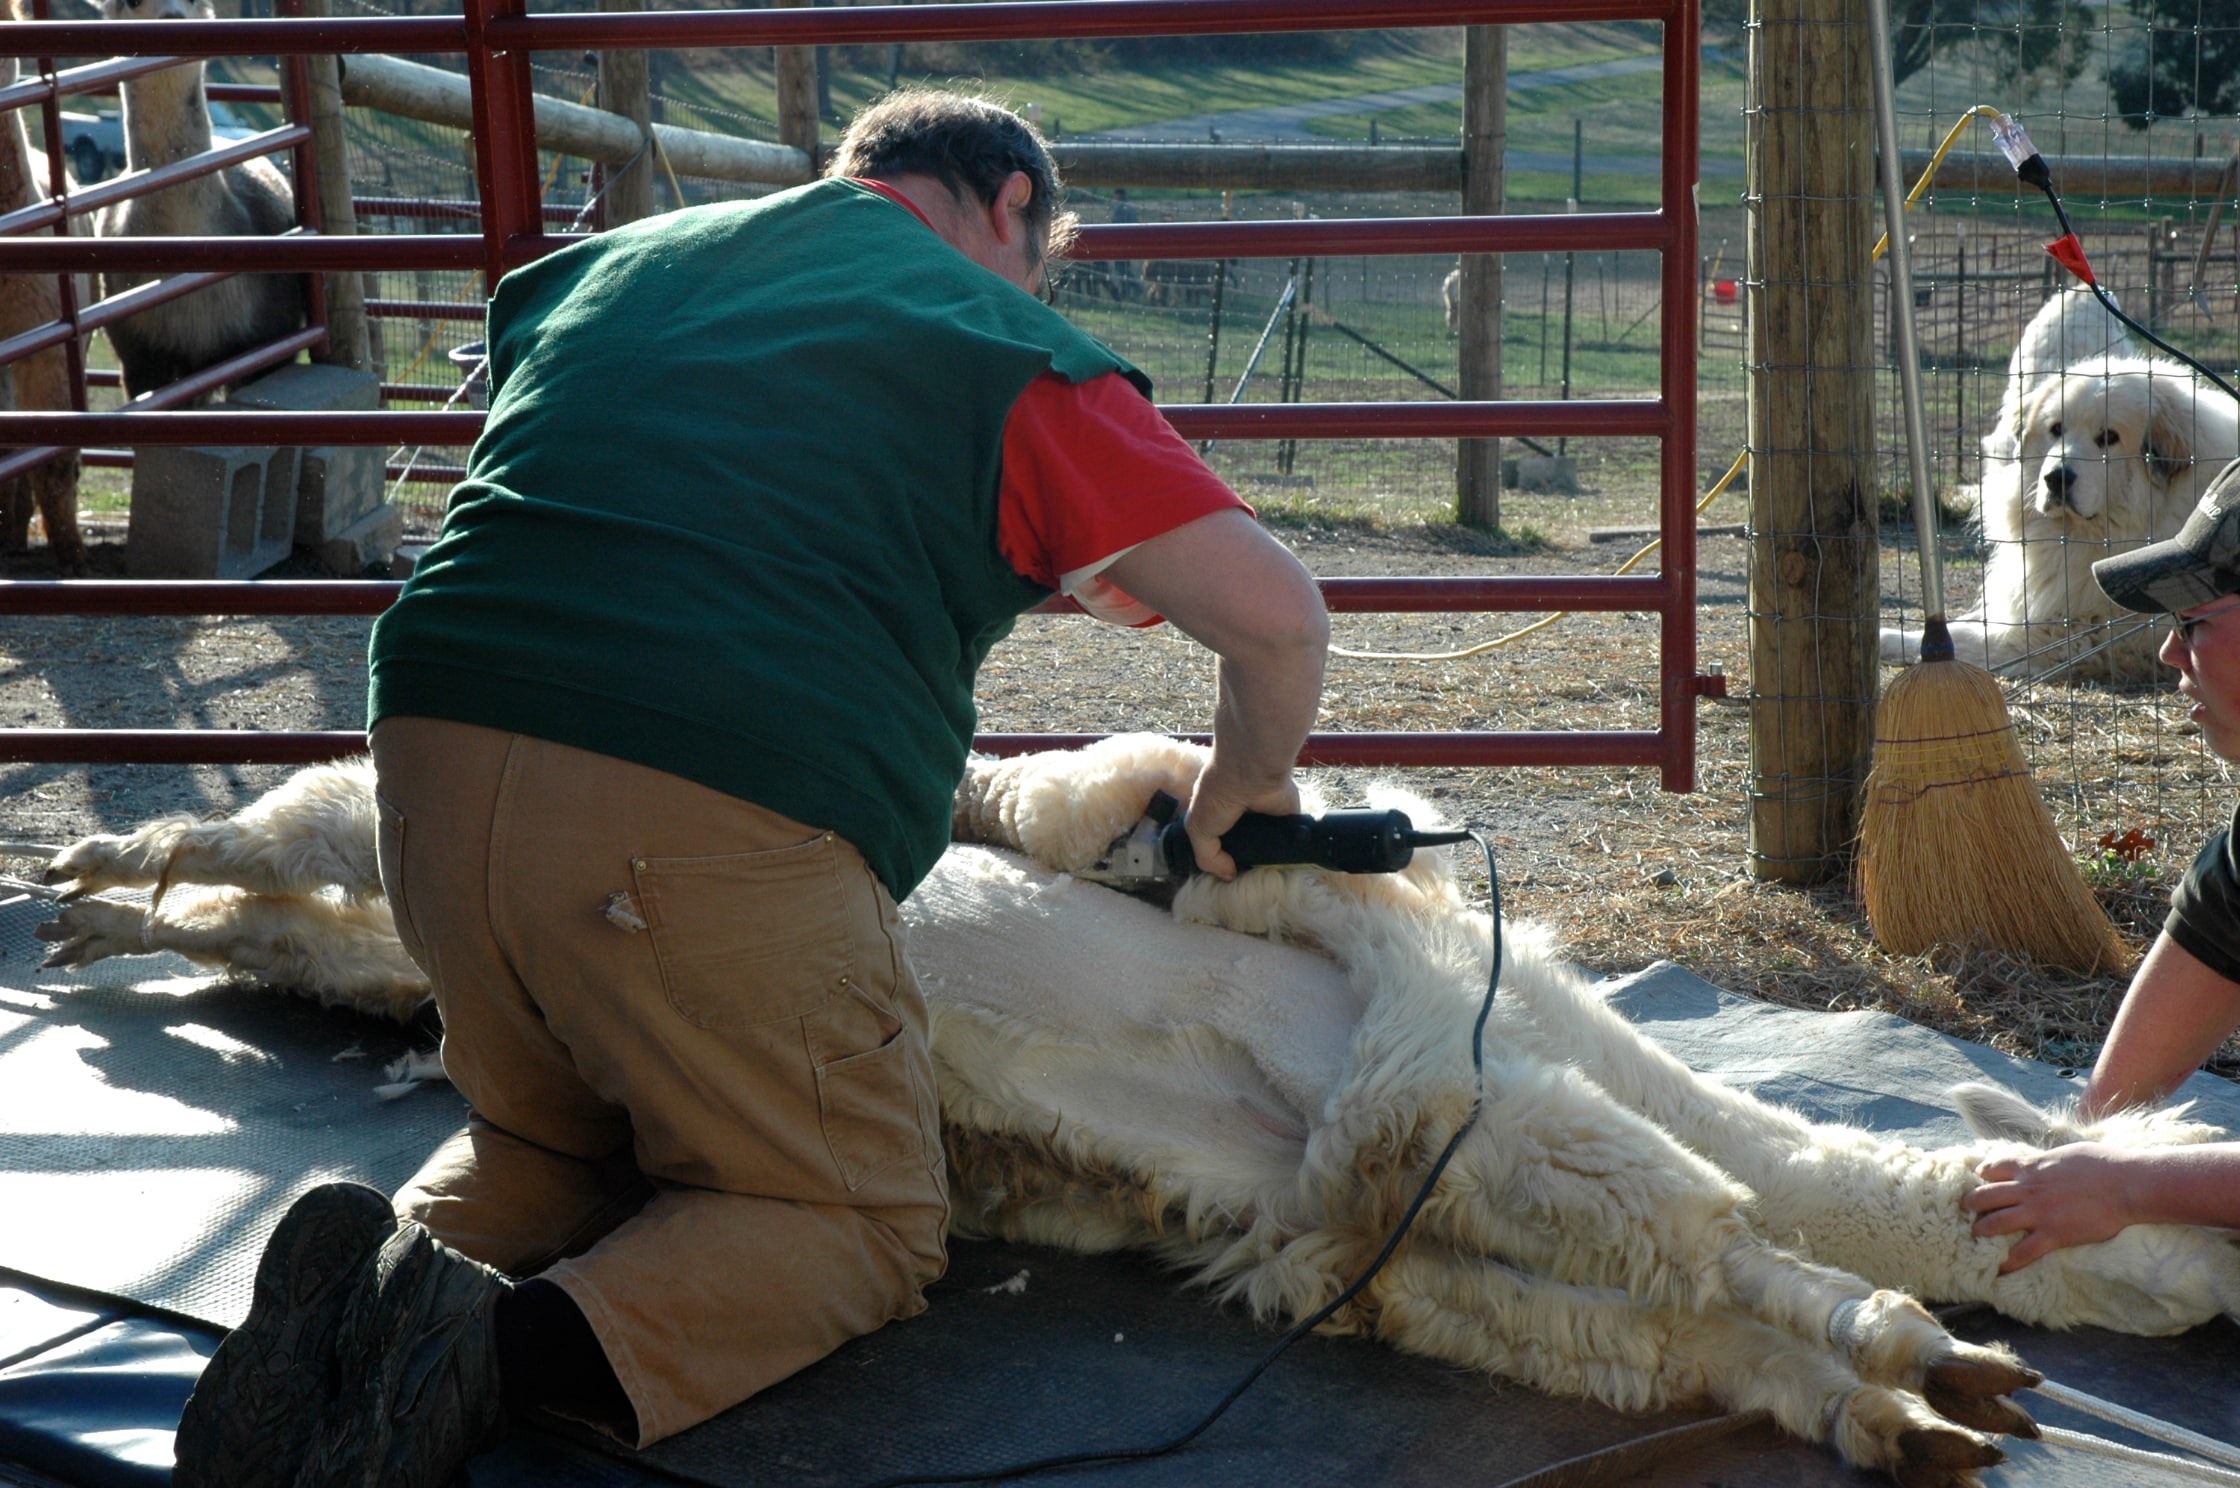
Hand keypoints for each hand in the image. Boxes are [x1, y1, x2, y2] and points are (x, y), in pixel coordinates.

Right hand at [1181, 765, 1299, 880]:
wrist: (1249, 773)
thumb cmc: (1218, 796)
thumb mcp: (1198, 829)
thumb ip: (1208, 857)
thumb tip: (1229, 875)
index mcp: (1219, 816)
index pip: (1220, 843)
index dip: (1221, 861)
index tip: (1227, 878)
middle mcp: (1242, 818)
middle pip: (1243, 847)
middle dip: (1245, 862)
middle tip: (1250, 883)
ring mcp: (1266, 819)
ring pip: (1265, 847)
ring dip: (1267, 860)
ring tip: (1270, 878)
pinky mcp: (1288, 819)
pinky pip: (1288, 842)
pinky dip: (1289, 853)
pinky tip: (1289, 869)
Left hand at [1961, 1144, 2140, 1271]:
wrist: (2124, 1184)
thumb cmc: (2102, 1164)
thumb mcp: (2066, 1153)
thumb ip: (2048, 1160)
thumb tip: (2047, 1161)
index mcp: (2031, 1167)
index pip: (1994, 1167)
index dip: (1983, 1174)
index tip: (1978, 1180)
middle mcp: (2026, 1189)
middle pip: (1985, 1195)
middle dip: (1970, 1203)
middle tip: (1963, 1210)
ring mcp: (2037, 1212)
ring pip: (1995, 1223)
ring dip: (1980, 1230)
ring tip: (1974, 1236)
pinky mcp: (2053, 1234)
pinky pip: (2023, 1252)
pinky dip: (2009, 1263)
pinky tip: (1999, 1270)